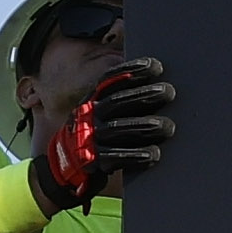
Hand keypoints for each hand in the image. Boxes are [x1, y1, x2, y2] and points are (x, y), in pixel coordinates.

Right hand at [33, 56, 179, 202]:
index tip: (155, 66)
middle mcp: (89, 115)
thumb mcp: (101, 111)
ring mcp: (89, 138)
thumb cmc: (96, 134)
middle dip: (143, 95)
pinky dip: (135, 156)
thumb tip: (152, 76)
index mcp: (93, 99)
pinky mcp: (92, 162)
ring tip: (168, 126)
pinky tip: (153, 154)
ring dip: (143, 127)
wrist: (64, 166)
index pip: (110, 80)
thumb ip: (121, 96)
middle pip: (117, 102)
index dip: (132, 71)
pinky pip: (114, 157)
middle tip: (168, 91)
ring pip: (117, 129)